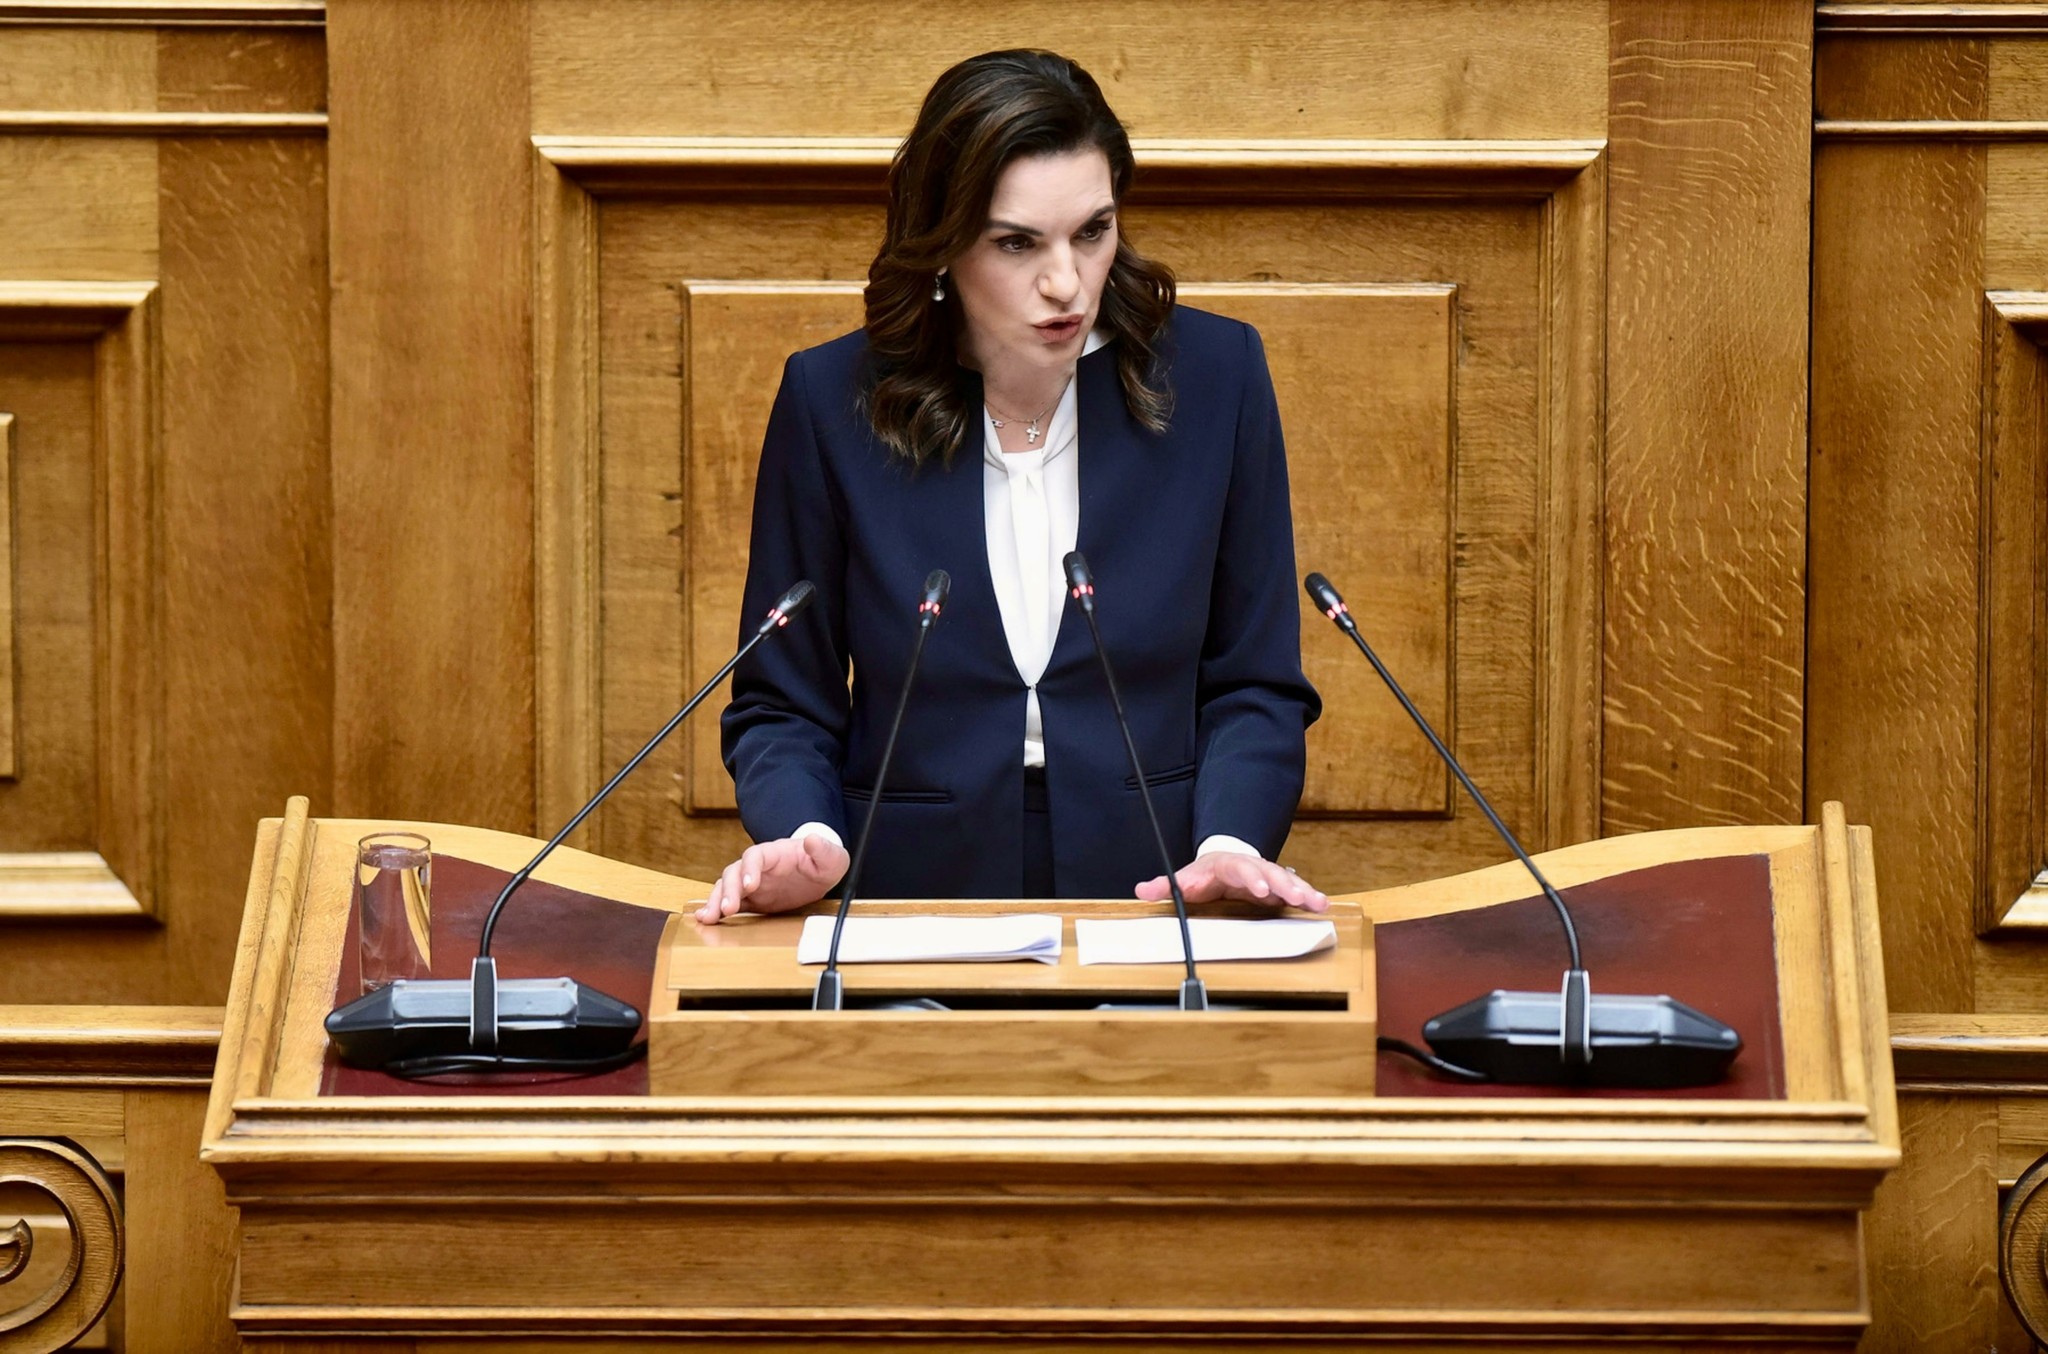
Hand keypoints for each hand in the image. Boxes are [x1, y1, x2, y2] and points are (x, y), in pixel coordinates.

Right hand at [696, 835, 848, 924]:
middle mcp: (757, 867)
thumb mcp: (831, 857)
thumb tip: (813, 840)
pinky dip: (718, 910)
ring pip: (725, 887)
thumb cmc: (823, 862)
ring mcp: (752, 883)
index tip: (750, 884)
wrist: (819, 874)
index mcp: (774, 853)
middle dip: (728, 890)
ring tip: (708, 917)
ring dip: (716, 901)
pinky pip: (730, 903)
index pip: (755, 856)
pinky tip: (708, 920)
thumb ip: (823, 849)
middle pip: (734, 872)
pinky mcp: (752, 899)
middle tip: (728, 908)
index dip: (750, 868)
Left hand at [1135, 852, 1328, 911]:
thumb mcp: (1184, 880)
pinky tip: (1321, 906)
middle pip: (1270, 872)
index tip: (1259, 889)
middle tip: (1297, 896)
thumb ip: (1166, 886)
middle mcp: (1252, 867)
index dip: (1250, 878)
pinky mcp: (1278, 888)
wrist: (1222, 862)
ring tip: (1318, 903)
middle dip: (1284, 884)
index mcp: (1228, 865)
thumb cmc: (1203, 875)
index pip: (1240, 868)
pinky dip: (1309, 897)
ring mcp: (1267, 876)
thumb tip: (1142, 891)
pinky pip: (1296, 891)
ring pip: (1288, 880)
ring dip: (1303, 891)